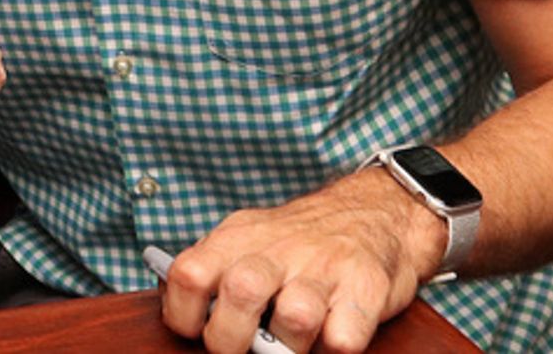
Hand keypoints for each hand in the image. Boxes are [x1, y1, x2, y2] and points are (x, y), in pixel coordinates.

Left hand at [158, 169, 447, 353]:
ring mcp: (324, 266)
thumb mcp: (249, 240)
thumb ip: (215, 270)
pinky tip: (329, 337)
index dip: (183, 313)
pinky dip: (333, 349)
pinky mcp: (365, 288)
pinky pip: (343, 338)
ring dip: (290, 346)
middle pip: (240, 293)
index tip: (196, 331)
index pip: (190, 273)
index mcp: (239, 236)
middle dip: (233, 339)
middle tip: (246, 347)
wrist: (373, 212)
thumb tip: (180, 310)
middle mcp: (279, 248)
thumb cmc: (299, 242)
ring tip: (292, 343)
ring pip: (295, 318)